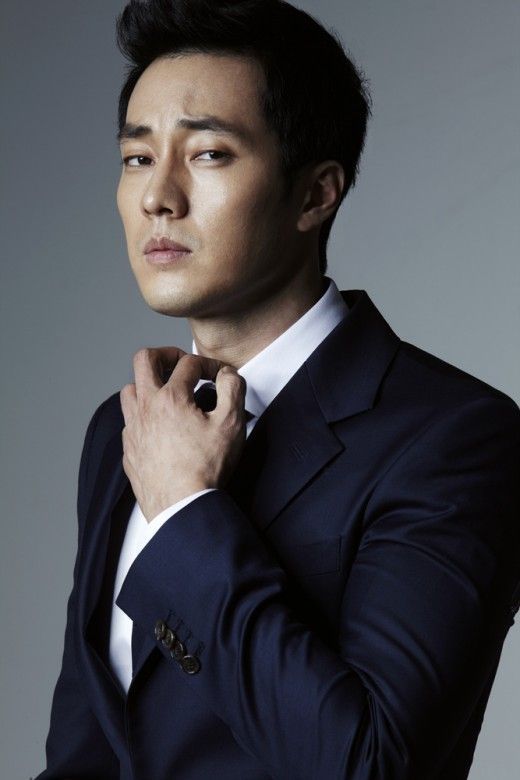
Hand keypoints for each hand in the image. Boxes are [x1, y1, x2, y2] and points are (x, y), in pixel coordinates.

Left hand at [120, 347, 246, 521]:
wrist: (183, 507)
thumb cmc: (206, 469)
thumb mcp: (231, 424)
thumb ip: (233, 389)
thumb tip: (228, 374)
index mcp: (170, 398)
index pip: (189, 363)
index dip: (209, 364)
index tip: (220, 376)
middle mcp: (146, 408)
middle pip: (144, 360)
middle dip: (166, 354)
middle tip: (183, 364)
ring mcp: (134, 429)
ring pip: (129, 390)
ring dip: (148, 384)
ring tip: (167, 393)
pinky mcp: (129, 450)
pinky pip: (129, 421)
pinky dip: (143, 415)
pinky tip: (159, 426)